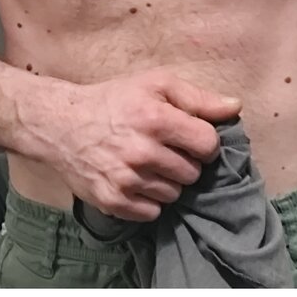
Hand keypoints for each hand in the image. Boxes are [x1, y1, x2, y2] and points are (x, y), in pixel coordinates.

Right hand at [44, 67, 240, 221]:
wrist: (60, 125)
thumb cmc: (113, 101)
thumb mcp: (155, 85)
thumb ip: (198, 97)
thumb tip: (235, 107)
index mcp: (157, 119)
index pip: (208, 145)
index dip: (203, 143)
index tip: (189, 138)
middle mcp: (142, 152)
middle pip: (192, 173)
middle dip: (184, 162)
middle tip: (163, 150)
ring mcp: (127, 180)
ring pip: (174, 194)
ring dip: (166, 182)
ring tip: (147, 164)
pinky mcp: (114, 201)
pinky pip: (153, 212)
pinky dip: (149, 200)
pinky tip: (135, 180)